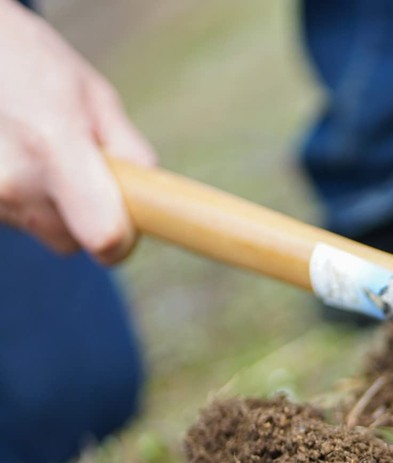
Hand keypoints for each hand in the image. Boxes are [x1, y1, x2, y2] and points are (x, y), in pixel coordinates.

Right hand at [0, 0, 155, 262]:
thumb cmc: (34, 65)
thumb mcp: (95, 98)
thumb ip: (130, 154)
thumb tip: (152, 202)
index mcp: (55, 149)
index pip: (104, 236)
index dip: (123, 239)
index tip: (125, 221)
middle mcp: (14, 179)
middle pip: (70, 241)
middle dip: (82, 215)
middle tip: (74, 168)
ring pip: (39, 231)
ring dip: (47, 205)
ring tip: (35, 151)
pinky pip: (14, 217)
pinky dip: (21, 197)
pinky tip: (12, 155)